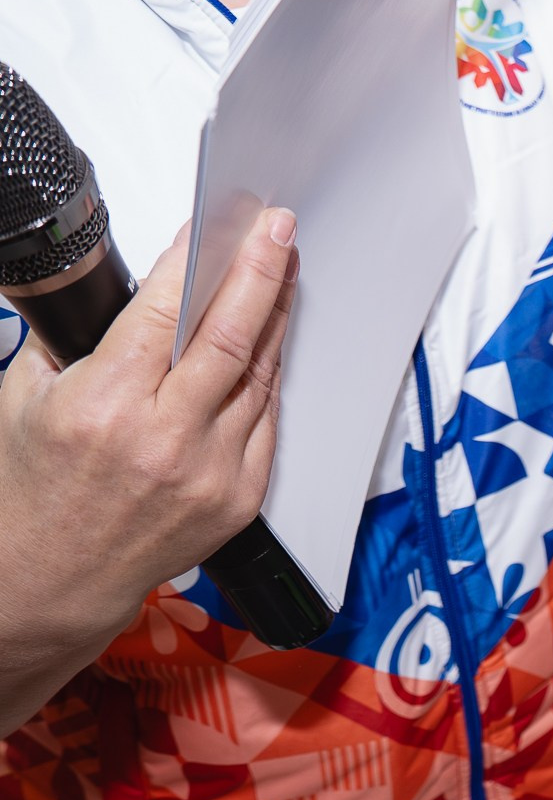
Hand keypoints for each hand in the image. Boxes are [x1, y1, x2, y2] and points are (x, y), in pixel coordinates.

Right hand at [0, 209, 296, 727]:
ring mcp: (210, 472)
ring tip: (280, 271)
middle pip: (230, 336)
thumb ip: (73, 340)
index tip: (217, 220)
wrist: (49, 578)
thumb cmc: (32, 488)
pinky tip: (268, 340)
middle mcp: (165, 441)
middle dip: (259, 270)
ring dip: (273, 316)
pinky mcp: (238, 498)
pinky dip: (267, 373)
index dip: (197, 259)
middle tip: (278, 228)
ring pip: (258, 375)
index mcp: (105, 407)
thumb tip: (128, 289)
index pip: (167, 312)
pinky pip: (266, 419)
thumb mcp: (23, 397)